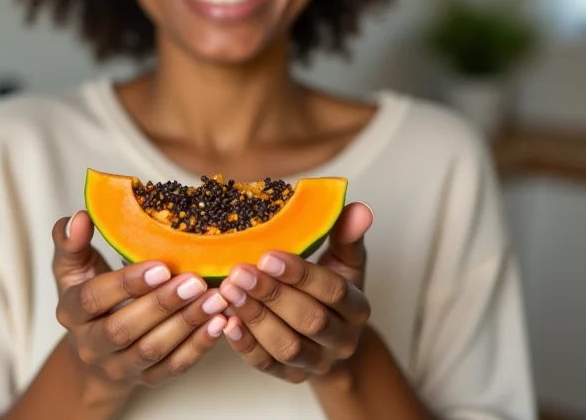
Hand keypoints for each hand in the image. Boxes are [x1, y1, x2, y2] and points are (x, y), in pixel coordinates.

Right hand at [52, 211, 228, 390]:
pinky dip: (199, 346)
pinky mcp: (147, 378)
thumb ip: (73, 243)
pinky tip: (219, 322)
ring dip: (187, 323)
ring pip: (153, 350)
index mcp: (72, 313)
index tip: (160, 266)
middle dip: (162, 304)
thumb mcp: (73, 268)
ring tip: (215, 298)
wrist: (94, 351)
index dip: (127, 284)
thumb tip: (79, 218)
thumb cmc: (89, 298)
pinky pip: (174, 367)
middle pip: (125, 330)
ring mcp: (120, 366)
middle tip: (194, 281)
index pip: (94, 300)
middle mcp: (92, 346)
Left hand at [219, 202, 372, 383]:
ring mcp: (316, 362)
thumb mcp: (344, 260)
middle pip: (309, 321)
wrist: (331, 336)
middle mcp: (341, 341)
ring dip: (255, 317)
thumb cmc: (332, 287)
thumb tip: (359, 209)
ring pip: (287, 346)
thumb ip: (346, 235)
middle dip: (272, 295)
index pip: (332, 291)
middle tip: (239, 271)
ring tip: (228, 291)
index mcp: (357, 308)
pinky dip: (245, 345)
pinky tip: (226, 321)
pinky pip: (266, 365)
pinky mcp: (290, 377)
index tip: (268, 255)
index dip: (300, 274)